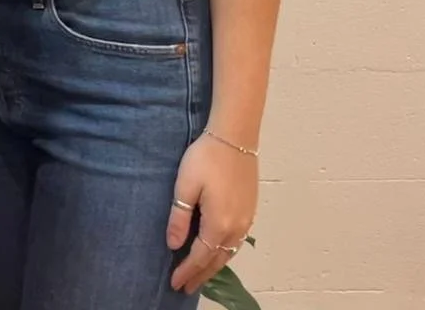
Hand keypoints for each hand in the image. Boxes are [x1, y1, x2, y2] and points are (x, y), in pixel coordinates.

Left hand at [167, 133, 257, 293]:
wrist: (235, 138)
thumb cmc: (205, 159)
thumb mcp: (185, 186)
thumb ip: (179, 218)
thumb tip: (174, 245)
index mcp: (218, 224)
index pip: (200, 257)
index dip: (187, 271)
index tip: (175, 283)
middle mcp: (236, 228)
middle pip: (217, 260)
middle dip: (200, 275)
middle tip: (185, 287)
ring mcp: (246, 220)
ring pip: (229, 253)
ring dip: (213, 266)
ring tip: (199, 275)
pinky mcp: (250, 211)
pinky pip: (237, 242)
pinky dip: (224, 253)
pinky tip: (217, 252)